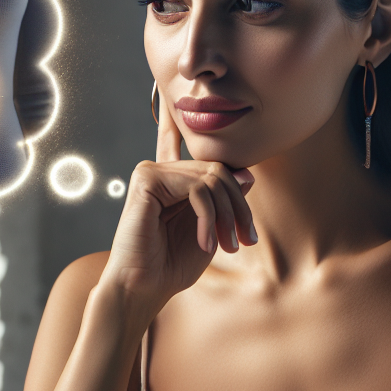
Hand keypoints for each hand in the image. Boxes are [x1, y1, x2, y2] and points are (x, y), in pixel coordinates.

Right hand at [98, 91, 257, 317]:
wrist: (143, 288)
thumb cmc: (171, 267)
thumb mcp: (211, 231)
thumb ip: (225, 202)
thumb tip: (247, 173)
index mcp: (171, 183)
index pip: (180, 142)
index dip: (179, 120)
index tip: (174, 101)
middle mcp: (160, 172)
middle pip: (218, 170)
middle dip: (239, 207)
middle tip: (245, 240)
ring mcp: (152, 172)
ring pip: (212, 178)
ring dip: (228, 216)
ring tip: (227, 246)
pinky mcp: (146, 178)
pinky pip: (198, 187)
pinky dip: (210, 217)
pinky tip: (206, 243)